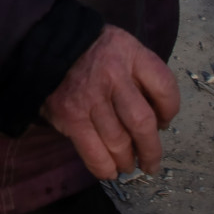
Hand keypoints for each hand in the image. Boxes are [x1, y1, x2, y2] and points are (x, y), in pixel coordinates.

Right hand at [40, 25, 178, 180]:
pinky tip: (109, 171)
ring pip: (119, 141)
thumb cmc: (87, 49)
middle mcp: (112, 74)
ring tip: (127, 166)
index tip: (163, 123)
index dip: (169, 111)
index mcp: (130, 53)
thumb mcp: (119, 47)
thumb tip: (156, 120)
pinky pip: (93, 151)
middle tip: (151, 164)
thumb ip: (138, 75)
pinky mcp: (69, 115)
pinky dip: (104, 167)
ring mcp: (89, 96)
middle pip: (142, 122)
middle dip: (151, 150)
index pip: (164, 87)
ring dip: (127, 161)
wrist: (43, 42)